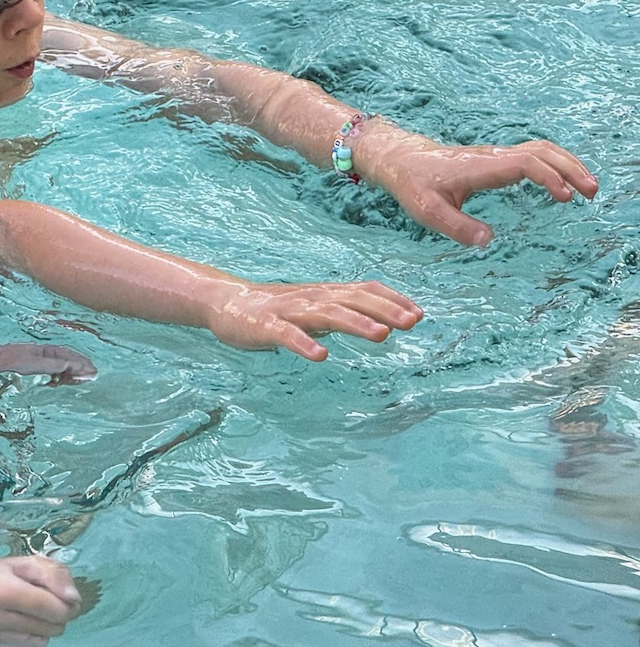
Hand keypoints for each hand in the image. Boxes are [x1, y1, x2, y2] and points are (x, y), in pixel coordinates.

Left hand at [0, 343, 97, 382]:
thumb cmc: (11, 360)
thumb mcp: (32, 362)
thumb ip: (52, 364)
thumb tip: (70, 364)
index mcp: (46, 350)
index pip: (68, 356)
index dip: (81, 363)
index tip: (91, 370)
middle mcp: (46, 356)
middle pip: (68, 361)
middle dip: (80, 368)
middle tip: (92, 375)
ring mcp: (42, 364)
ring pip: (62, 369)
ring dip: (72, 375)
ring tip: (81, 380)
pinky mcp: (37, 372)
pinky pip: (54, 375)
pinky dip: (62, 379)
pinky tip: (63, 383)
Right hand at [0, 510, 81, 646]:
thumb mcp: (2, 558)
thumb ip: (39, 568)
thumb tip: (73, 595)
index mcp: (1, 584)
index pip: (55, 604)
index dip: (69, 601)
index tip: (68, 595)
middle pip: (52, 624)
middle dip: (60, 614)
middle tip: (53, 602)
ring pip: (40, 638)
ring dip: (46, 627)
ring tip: (35, 612)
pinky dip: (29, 636)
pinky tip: (19, 623)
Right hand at [208, 281, 422, 361]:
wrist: (226, 302)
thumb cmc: (277, 308)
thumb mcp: (316, 306)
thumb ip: (346, 310)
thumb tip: (385, 321)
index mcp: (325, 294)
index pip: (364, 291)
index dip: (392, 300)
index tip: (419, 314)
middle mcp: (311, 298)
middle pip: (352, 300)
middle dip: (384, 310)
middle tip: (412, 322)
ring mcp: (289, 311)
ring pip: (327, 314)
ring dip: (356, 323)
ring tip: (381, 336)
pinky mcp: (266, 326)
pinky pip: (287, 335)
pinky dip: (304, 343)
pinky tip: (320, 355)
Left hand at [362, 137, 597, 245]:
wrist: (402, 161)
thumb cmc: (414, 185)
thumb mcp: (427, 211)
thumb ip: (456, 226)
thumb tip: (488, 241)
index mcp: (479, 168)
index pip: (524, 163)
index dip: (548, 176)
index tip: (564, 197)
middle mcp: (492, 157)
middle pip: (542, 150)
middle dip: (571, 167)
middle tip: (592, 192)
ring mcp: (496, 156)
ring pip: (541, 149)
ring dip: (568, 164)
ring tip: (588, 189)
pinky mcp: (497, 160)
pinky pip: (534, 155)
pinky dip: (556, 164)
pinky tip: (565, 183)